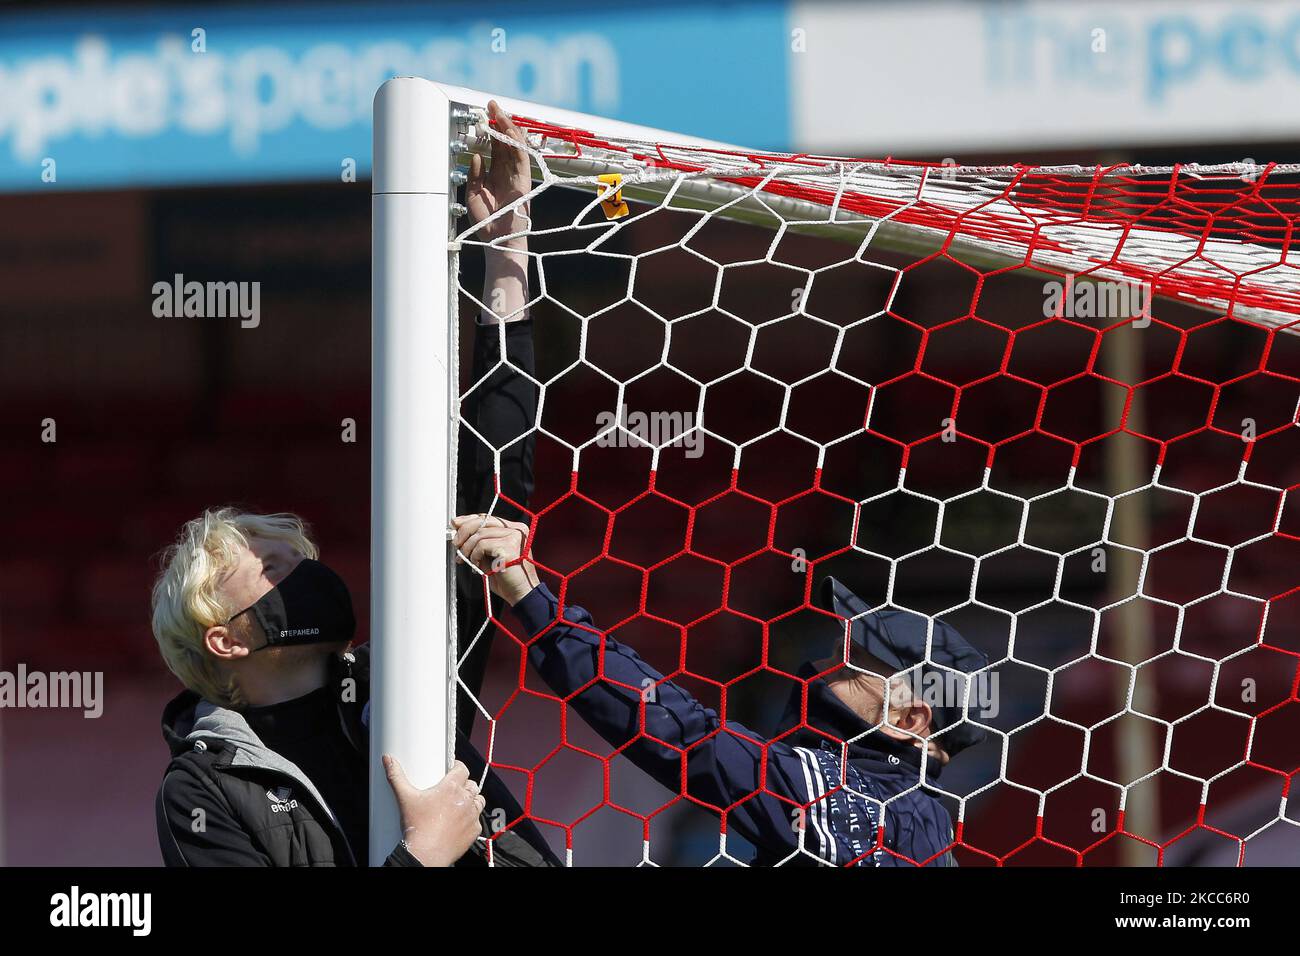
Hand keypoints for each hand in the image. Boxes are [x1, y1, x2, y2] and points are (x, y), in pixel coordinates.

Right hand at [382, 756, 484, 866]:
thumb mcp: (404, 798)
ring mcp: (472, 815)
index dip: (457, 767)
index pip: (462, 768)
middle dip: (464, 785)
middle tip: (453, 790)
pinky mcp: (474, 829)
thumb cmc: (416, 826)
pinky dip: (472, 819)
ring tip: (460, 803)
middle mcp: (465, 799)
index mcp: (451, 787)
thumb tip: (387, 759)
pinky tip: (461, 822)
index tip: (452, 769)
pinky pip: (478, 820)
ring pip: (479, 800)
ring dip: (472, 800)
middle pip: (471, 784)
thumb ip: (396, 776)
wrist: (426, 854)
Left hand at [451, 514, 538, 605]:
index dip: (469, 520)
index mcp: (515, 529)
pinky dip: (474, 555)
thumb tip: (460, 531)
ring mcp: (514, 537)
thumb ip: (480, 542)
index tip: (456, 524)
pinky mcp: (508, 547)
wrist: (521, 593)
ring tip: (465, 559)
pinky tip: (476, 564)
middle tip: (456, 544)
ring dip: (467, 548)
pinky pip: (482, 545)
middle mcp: (517, 530)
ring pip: (480, 534)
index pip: (488, 518)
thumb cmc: (507, 578)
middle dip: (464, 531)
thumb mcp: (491, 555)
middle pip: (484, 521)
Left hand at [466, 100, 531, 246]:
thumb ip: (475, 175)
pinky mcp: (523, 181)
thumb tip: (477, 155)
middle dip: (499, 122)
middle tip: (491, 105)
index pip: (497, 148)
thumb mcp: (473, 195)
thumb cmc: (487, 224)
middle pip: (506, 142)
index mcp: (497, 176)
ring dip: (507, 127)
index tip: (484, 115)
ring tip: (498, 112)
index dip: (491, 131)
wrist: (499, 242)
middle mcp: (508, 173)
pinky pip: (521, 157)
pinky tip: (508, 130)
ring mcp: (517, 176)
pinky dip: (516, 142)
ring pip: (515, 146)